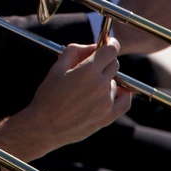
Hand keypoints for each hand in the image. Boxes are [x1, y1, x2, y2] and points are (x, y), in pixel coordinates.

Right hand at [0, 40, 130, 168]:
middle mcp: (101, 85)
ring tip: (87, 88)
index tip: (108, 44)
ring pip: (116, 83)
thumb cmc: (48, 96)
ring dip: (106, 80)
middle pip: (114, 65)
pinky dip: (122, 94)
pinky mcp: (108, 117)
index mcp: (88, 70)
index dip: (111, 44)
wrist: (45, 126)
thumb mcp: (56, 68)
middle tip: (91, 67)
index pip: (111, 50)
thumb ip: (75, 51)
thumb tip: (92, 47)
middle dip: (105, 62)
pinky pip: (125, 101)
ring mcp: (107, 102)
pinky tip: (114, 92)